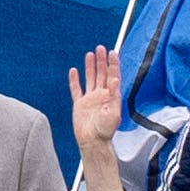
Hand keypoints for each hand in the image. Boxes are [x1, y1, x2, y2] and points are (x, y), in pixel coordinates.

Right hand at [67, 43, 125, 158]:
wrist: (92, 142)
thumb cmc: (105, 131)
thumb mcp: (114, 114)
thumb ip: (114, 97)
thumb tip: (115, 80)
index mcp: (110, 97)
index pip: (112, 76)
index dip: (113, 64)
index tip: (112, 52)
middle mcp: (101, 95)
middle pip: (101, 74)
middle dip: (102, 61)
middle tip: (101, 48)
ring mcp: (90, 99)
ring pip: (90, 78)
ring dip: (91, 66)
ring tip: (91, 54)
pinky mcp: (79, 104)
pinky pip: (76, 89)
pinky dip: (74, 80)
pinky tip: (74, 71)